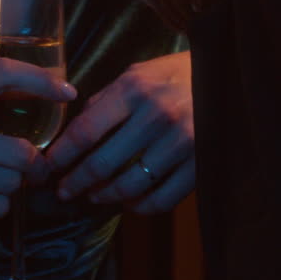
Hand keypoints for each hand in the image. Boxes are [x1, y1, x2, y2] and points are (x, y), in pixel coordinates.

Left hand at [45, 52, 193, 213]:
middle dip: (76, 182)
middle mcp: (156, 116)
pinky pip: (162, 198)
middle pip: (102, 163)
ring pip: (130, 185)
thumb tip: (78, 126)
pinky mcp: (200, 164)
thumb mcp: (139, 73)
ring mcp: (181, 142)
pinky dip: (141, 206)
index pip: (86, 130)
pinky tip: (131, 202)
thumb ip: (108, 98)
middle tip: (64, 191)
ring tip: (94, 195)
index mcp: (135, 89)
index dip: (62, 154)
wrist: (231, 76)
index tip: (49, 167)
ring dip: (106, 195)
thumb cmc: (178, 73)